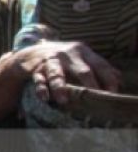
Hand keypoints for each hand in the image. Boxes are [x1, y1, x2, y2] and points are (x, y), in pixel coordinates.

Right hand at [3, 40, 120, 105]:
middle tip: (96, 99)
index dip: (108, 79)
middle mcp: (68, 55)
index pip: (100, 65)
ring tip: (64, 101)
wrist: (33, 52)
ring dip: (60, 87)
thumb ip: (99, 66)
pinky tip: (44, 98)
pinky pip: (39, 80)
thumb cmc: (63, 58)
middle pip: (82, 71)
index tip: (112, 93)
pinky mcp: (36, 70)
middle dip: (90, 84)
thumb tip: (118, 81)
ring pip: (57, 74)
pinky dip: (41, 89)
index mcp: (82, 51)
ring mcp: (51, 62)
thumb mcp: (81, 57)